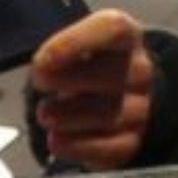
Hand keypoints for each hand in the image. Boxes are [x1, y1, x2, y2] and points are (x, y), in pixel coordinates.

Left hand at [30, 9, 153, 170]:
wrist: (114, 103)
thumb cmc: (84, 70)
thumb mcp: (72, 48)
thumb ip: (55, 51)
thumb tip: (38, 61)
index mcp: (125, 37)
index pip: (112, 29)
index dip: (73, 43)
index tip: (41, 60)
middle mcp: (139, 71)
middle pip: (103, 75)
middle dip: (61, 82)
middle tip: (41, 86)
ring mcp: (140, 109)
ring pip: (103, 115)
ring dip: (63, 118)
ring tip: (46, 115)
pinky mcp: (130, 142)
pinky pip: (105, 148)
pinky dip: (74, 146)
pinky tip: (57, 140)